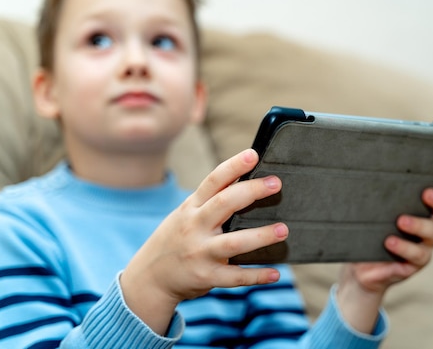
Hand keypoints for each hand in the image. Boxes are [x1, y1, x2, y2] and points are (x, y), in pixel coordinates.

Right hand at [120, 149, 287, 333]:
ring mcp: (200, 253)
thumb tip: (247, 182)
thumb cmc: (176, 239)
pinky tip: (275, 273)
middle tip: (276, 183)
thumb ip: (210, 201)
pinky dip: (256, 276)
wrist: (149, 278)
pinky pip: (235, 277)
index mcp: (191, 208)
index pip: (213, 180)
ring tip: (283, 229)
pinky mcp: (206, 276)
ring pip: (234, 243)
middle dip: (252, 191)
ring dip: (261, 236)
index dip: (233, 166)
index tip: (253, 154)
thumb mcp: (185, 215)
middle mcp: (194, 227)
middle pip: (225, 204)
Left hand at [337, 175, 432, 332]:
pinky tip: (390, 242)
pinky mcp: (413, 265)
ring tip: (401, 221)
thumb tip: (363, 174)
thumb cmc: (366, 234)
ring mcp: (422, 247)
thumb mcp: (370, 214)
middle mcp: (426, 227)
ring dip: (418, 225)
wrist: (358, 269)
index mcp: (419, 211)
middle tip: (426, 194)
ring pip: (432, 233)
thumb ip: (374, 199)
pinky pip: (415, 256)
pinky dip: (403, 247)